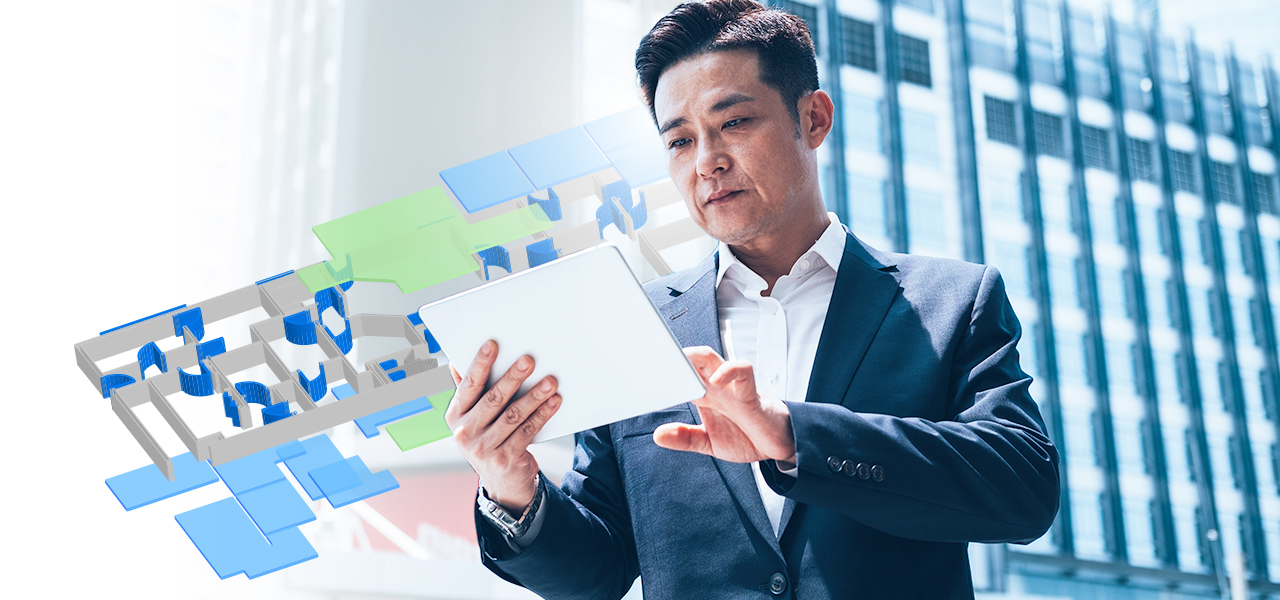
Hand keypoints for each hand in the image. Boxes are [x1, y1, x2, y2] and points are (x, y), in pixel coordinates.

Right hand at [445, 340, 561, 512]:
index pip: (468, 385)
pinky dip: (543, 414)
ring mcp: (485, 448)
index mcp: (455, 415)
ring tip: (550, 381)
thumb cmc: (488, 437)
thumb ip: (467, 391)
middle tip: (529, 360)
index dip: (480, 363)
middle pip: (493, 399)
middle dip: (513, 377)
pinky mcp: (506, 459)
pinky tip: (554, 402)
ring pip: (514, 415)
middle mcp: (465, 432)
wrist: (501, 482)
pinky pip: (528, 431)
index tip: (492, 344)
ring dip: (534, 396)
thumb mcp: (472, 417)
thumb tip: (456, 362)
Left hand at [653, 346, 796, 466]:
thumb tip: (658, 435)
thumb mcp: (709, 442)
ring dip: (694, 357)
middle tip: (650, 361)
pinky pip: (743, 372)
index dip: (660, 373)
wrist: (780, 445)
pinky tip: (716, 380)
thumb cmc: (746, 435)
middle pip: (689, 361)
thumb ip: (685, 438)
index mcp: (704, 395)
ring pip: (712, 358)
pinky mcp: (751, 393)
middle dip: (670, 358)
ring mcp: (732, 387)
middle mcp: (716, 386)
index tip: (638, 376)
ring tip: (679, 363)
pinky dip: (729, 371)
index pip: (678, 375)